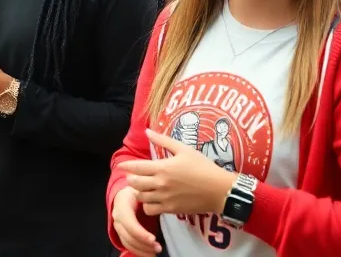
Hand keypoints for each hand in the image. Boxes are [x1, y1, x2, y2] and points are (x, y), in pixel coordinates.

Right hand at [111, 186, 160, 255]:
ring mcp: (118, 224)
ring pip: (127, 241)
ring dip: (141, 250)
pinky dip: (138, 251)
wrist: (127, 192)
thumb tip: (158, 200)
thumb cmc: (138, 190)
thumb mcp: (143, 187)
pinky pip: (127, 244)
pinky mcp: (121, 231)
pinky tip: (149, 253)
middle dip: (143, 243)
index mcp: (122, 203)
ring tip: (156, 251)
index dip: (140, 232)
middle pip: (127, 234)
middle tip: (158, 248)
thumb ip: (148, 193)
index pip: (129, 221)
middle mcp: (117, 215)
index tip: (153, 239)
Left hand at [118, 129, 237, 216]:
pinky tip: (153, 199)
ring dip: (139, 192)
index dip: (126, 166)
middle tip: (135, 177)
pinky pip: (151, 210)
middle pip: (135, 184)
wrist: (219, 190)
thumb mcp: (184, 149)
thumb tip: (148, 131)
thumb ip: (163, 140)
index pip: (136, 167)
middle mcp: (161, 184)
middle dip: (131, 179)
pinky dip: (148, 205)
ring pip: (141, 198)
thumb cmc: (203, 167)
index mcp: (163, 168)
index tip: (121, 165)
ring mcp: (165, 198)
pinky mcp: (171, 210)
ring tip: (143, 188)